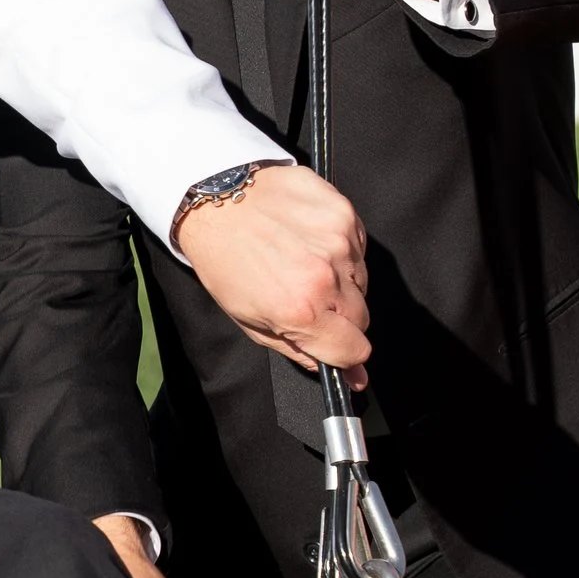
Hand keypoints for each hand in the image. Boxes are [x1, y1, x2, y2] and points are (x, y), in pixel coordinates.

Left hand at [173, 160, 371, 377]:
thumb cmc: (225, 261)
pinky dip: (341, 249)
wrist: (217, 202)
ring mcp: (339, 243)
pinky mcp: (344, 214)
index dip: (345, 353)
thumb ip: (299, 350)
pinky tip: (309, 241)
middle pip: (362, 318)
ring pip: (361, 282)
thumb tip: (347, 375)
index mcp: (300, 311)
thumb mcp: (249, 321)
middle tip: (307, 298)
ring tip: (303, 263)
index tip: (336, 345)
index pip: (355, 350)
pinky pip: (358, 247)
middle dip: (340, 317)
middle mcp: (325, 279)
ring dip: (340, 280)